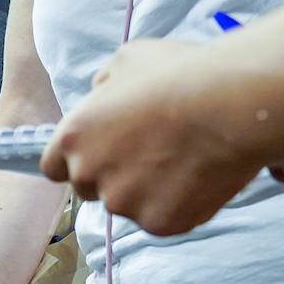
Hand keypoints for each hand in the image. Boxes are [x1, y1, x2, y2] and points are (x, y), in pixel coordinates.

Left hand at [40, 38, 265, 235]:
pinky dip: (178, 204)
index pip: (53, 168)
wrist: (229, 105)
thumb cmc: (179, 74)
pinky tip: (198, 176)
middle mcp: (88, 175)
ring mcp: (123, 203)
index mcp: (71, 137)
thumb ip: (102, 86)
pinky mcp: (158, 223)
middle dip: (113, 176)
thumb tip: (99, 96)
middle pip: (90, 189)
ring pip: (128, 205)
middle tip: (150, 154)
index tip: (101, 154)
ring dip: (147, 191)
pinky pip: (162, 218)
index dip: (78, 161)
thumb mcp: (127, 60)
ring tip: (182, 160)